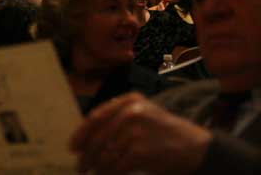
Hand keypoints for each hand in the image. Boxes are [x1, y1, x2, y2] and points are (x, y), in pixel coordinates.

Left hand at [70, 92, 210, 173]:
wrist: (196, 147)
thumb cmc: (166, 132)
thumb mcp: (144, 114)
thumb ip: (118, 118)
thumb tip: (85, 138)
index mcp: (129, 101)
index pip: (96, 117)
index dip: (81, 133)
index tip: (73, 146)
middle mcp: (130, 113)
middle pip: (98, 137)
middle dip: (86, 154)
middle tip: (79, 165)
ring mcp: (135, 132)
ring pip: (106, 153)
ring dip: (96, 166)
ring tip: (91, 172)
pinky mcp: (140, 152)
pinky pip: (116, 166)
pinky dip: (108, 173)